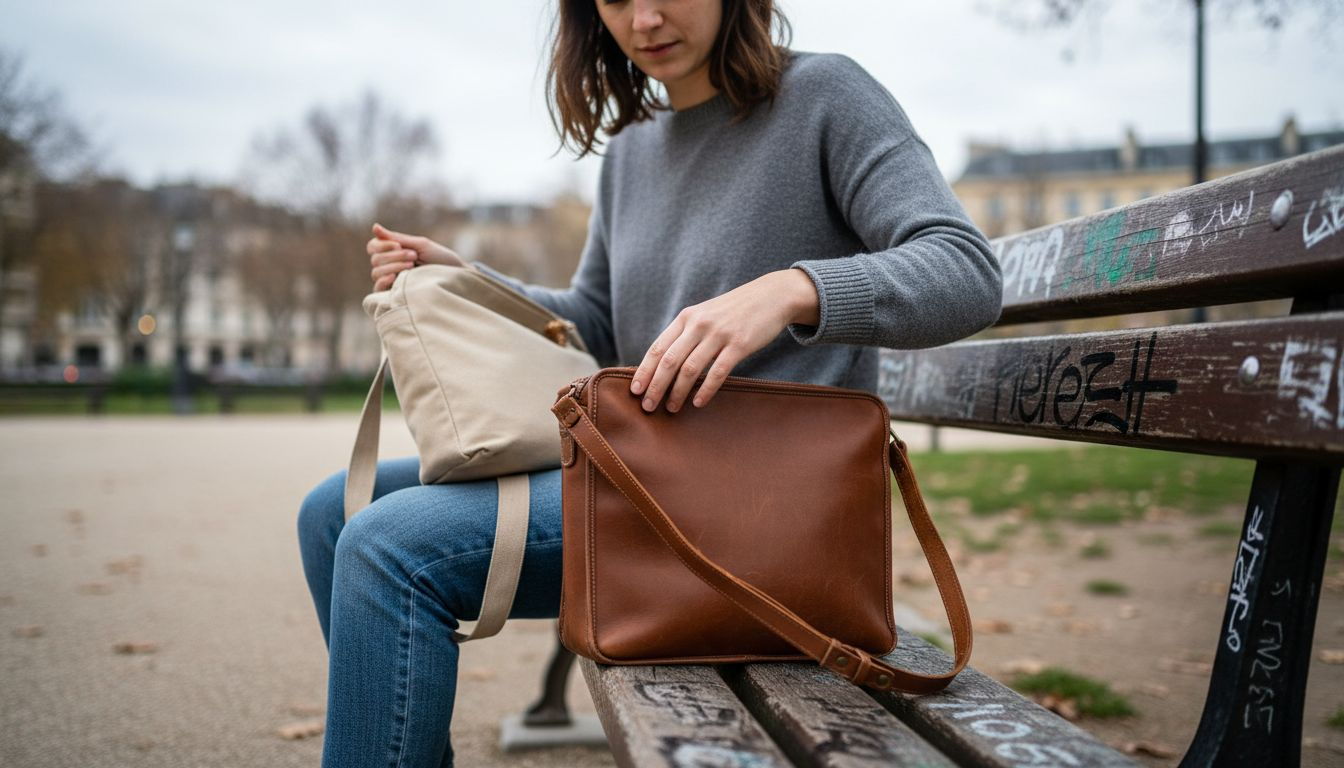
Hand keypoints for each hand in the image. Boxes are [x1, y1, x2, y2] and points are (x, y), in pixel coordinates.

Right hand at [367, 223, 465, 290]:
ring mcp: (391, 280)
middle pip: (375, 259)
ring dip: (393, 266)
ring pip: (376, 272)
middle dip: (394, 255)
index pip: (373, 247)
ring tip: (412, 266)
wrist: (455, 276)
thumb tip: (374, 227)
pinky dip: (382, 281)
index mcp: (393, 252)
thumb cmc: (440, 258)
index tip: (398, 245)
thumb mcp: (419, 245)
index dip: (382, 245)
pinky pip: (377, 289)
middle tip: (413, 256)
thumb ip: (396, 238)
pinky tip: (393, 278)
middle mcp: (389, 266)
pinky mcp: (394, 294)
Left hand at [629, 268, 819, 411]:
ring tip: (672, 408)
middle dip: (655, 386)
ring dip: (677, 392)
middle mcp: (698, 324)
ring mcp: (719, 334)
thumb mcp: (704, 314)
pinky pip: (717, 372)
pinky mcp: (739, 344)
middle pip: (669, 361)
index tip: (634, 390)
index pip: (658, 347)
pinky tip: (698, 402)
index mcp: (686, 318)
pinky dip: (705, 389)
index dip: (644, 370)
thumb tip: (664, 363)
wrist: (770, 296)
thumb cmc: (734, 311)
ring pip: (690, 369)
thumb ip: (686, 334)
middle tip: (648, 406)